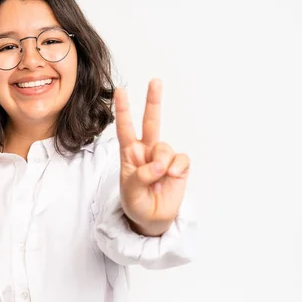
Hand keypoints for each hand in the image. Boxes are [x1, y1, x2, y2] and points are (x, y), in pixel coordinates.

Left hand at [114, 78, 189, 236]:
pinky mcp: (179, 166)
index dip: (123, 110)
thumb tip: (159, 164)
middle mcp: (147, 151)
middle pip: (151, 122)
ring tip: (158, 177)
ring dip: (162, 162)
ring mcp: (164, 157)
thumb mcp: (130, 192)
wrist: (152, 220)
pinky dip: (177, 168)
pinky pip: (181, 159)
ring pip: (165, 146)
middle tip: (155, 81)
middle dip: (153, 101)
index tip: (120, 91)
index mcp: (130, 154)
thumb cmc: (136, 203)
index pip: (125, 128)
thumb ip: (141, 176)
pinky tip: (172, 177)